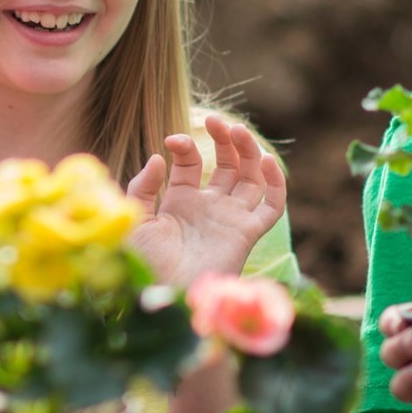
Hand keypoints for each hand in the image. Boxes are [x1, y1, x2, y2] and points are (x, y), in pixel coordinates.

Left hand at [126, 118, 286, 288]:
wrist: (162, 292)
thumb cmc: (144, 263)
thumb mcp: (135, 218)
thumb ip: (143, 187)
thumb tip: (159, 158)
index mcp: (180, 202)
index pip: (191, 163)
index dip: (185, 147)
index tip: (172, 141)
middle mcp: (209, 207)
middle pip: (228, 165)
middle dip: (225, 140)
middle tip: (215, 120)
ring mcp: (230, 218)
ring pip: (252, 178)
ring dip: (250, 152)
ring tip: (238, 131)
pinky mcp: (247, 233)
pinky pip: (272, 206)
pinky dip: (276, 184)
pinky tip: (266, 162)